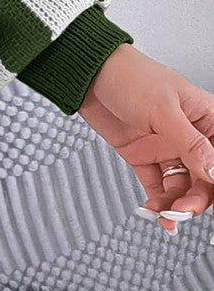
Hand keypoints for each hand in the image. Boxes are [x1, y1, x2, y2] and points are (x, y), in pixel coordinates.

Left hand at [77, 43, 213, 232]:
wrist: (88, 75)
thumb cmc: (129, 75)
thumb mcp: (164, 110)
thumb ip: (190, 144)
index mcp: (205, 118)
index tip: (210, 193)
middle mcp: (188, 136)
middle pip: (205, 177)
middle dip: (198, 198)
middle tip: (183, 211)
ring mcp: (166, 147)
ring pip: (183, 186)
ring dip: (177, 203)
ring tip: (167, 215)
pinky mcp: (143, 156)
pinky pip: (157, 185)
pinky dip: (157, 201)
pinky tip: (154, 211)